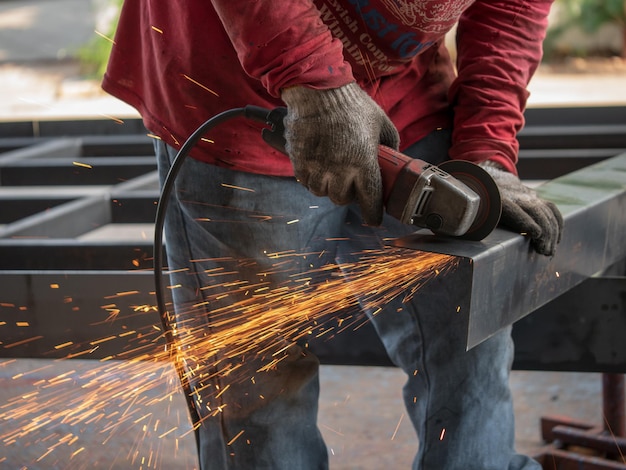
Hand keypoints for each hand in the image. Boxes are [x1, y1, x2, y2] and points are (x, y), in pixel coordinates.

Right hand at [281, 82, 398, 225]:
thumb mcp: (380, 121)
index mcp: (364, 162)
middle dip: (347, 194)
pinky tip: (316, 165)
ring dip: (327, 186)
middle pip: (342, 199)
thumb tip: (391, 157)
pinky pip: (305, 181)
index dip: (372, 214)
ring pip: (322, 192)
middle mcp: (340, 169)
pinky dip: (311, 177)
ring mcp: (318, 167)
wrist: (317, 89)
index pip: (370, 200)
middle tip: (349, 182)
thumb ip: (389, 143)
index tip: (373, 219)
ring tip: (331, 172)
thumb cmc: (351, 103)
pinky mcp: (299, 162)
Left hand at [480, 162, 562, 255]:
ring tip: (549, 251)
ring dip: (552, 232)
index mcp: (497, 199)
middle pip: (535, 212)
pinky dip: (557, 223)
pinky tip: (557, 238)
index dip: (526, 221)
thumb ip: (474, 221)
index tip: (536, 234)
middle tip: (545, 252)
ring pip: (545, 211)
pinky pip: (551, 208)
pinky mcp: (534, 197)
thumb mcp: (472, 209)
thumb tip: (465, 237)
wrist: (487, 176)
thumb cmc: (476, 201)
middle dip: (544, 232)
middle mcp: (515, 196)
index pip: (514, 210)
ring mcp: (527, 195)